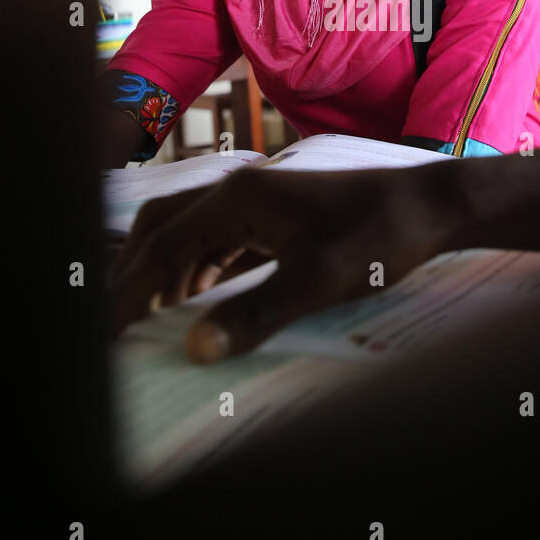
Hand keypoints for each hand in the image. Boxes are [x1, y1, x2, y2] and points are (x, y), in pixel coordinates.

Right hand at [110, 165, 448, 360]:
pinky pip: (219, 240)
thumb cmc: (380, 237)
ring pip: (188, 233)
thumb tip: (195, 349)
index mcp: (237, 199)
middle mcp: (238, 191)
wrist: (432, 206)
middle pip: (161, 228)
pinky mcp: (277, 215)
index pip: (161, 247)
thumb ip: (255, 312)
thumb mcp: (318, 280)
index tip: (107, 334)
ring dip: (165, 273)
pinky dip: (198, 270)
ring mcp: (258, 200)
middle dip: (134, 273)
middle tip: (119, 325)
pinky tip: (201, 303)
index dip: (128, 292)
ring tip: (153, 322)